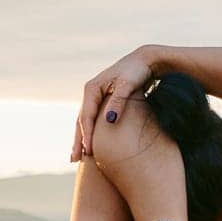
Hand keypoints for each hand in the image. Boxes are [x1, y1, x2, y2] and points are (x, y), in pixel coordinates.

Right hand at [71, 47, 155, 161]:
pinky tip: (90, 144)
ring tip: (77, 157)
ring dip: (81, 139)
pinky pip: (93, 120)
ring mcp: (96, 97)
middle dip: (77, 140)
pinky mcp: (103, 101)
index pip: (86, 116)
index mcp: (92, 88)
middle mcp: (90, 93)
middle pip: (81, 121)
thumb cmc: (138, 71)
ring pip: (85, 121)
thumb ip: (118, 102)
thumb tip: (109, 120)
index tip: (88, 151)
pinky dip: (90, 132)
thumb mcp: (128, 85)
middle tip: (74, 160)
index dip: (86, 135)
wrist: (147, 61)